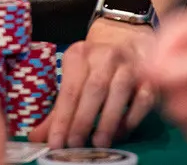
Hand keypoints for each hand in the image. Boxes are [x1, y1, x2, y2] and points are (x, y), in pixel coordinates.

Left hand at [29, 18, 155, 148]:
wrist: (127, 42)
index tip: (56, 142)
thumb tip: (37, 137)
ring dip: (108, 120)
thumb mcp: (74, 80)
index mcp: (80, 54)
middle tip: (75, 144)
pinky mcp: (149, 77)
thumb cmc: (94, 68)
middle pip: (93, 89)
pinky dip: (131, 118)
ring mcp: (129, 65)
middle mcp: (105, 55)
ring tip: (99, 143)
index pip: (69, 89)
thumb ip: (58, 110)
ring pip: (119, 91)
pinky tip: (121, 133)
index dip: (62, 118)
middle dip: (83, 120)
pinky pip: (142, 99)